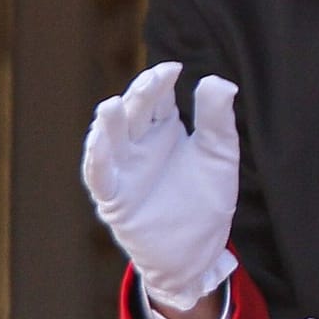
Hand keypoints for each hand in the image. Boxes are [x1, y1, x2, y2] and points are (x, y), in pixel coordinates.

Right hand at [82, 61, 239, 311]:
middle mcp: (139, 144)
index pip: (158, 98)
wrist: (200, 250)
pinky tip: (99, 144)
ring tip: (113, 105)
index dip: (161, 81)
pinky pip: (100, 177)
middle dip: (140, 95)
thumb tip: (220, 81)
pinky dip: (97, 160)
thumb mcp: (219, 155)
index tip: (174, 68)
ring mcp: (124, 170)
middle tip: (152, 80)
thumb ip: (217, 120)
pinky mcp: (114, 198)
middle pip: (134, 113)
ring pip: (110, 140)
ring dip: (109, 124)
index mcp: (164, 128)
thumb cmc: (207, 198)